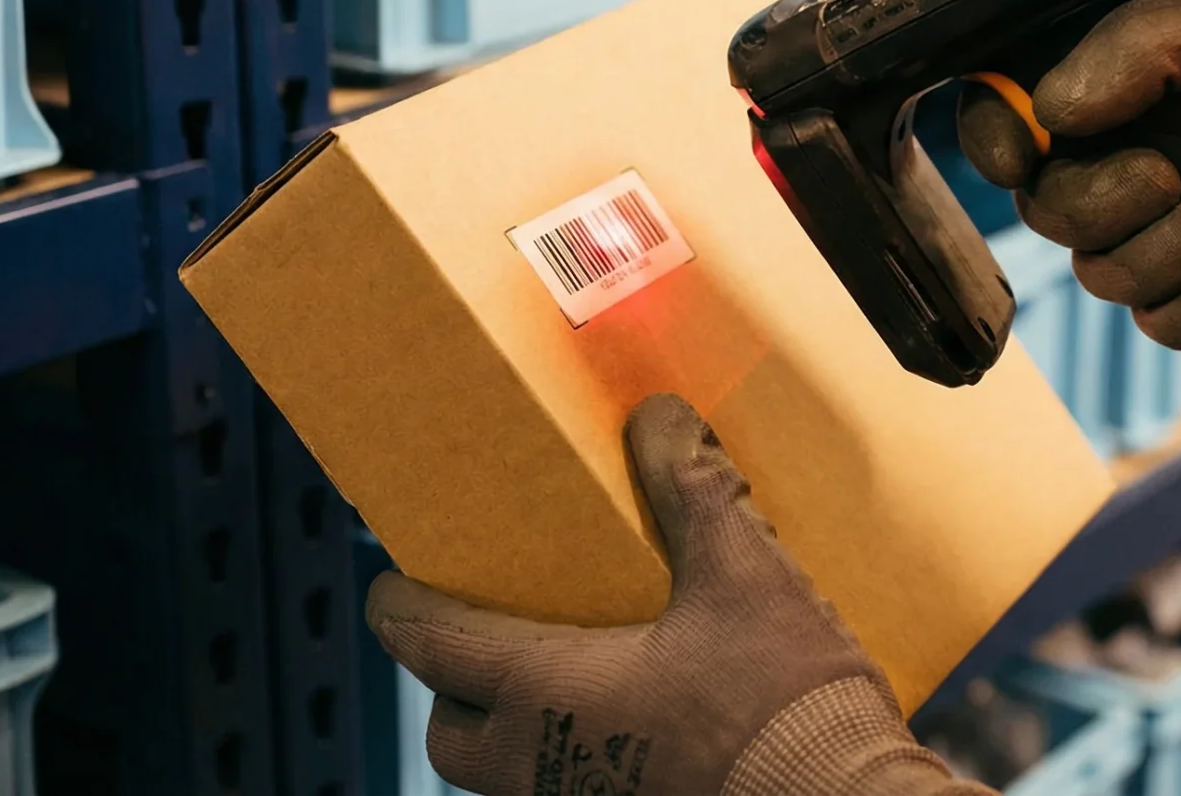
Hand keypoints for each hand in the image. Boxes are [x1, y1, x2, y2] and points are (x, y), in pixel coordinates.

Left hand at [367, 394, 990, 795]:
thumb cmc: (784, 705)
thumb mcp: (743, 572)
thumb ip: (693, 488)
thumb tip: (660, 421)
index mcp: (547, 693)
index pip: (428, 646)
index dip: (399, 604)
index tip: (396, 579)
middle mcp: (543, 764)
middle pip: (450, 733)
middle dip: (453, 682)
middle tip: (491, 627)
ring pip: (507, 771)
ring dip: (515, 724)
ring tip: (570, 668)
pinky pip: (567, 788)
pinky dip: (575, 751)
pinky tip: (634, 715)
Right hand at [958, 0, 1180, 350]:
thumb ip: (1143, 41)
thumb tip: (1053, 106)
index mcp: (1130, 70)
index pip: (1017, 105)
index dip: (1000, 136)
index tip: (1025, 154)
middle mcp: (1138, 145)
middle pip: (1047, 202)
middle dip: (1100, 205)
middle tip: (1176, 184)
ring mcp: (1173, 219)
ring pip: (1097, 269)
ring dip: (1152, 260)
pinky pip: (1155, 321)